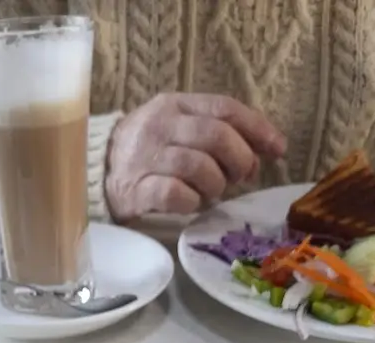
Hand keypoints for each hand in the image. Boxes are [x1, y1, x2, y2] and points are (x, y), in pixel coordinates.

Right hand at [104, 93, 286, 220]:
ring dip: (216, 184)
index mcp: (175, 105)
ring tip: (212, 192)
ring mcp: (145, 158)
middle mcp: (160, 126)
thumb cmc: (148, 154)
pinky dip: (191, 202)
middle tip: (240, 177)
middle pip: (215, 135)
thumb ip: (216, 135)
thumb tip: (261, 156)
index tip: (278, 149)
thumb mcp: (179, 130)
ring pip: (198, 166)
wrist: (96, 175)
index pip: (224, 108)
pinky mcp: (135, 190)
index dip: (257, 129)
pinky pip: (174, 194)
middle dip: (239, 159)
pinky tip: (191, 203)